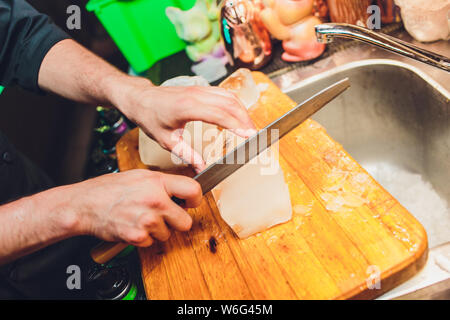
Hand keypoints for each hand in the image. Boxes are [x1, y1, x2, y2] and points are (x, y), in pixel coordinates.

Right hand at [73, 169, 201, 246]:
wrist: (85, 204)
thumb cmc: (109, 189)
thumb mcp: (139, 176)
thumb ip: (162, 183)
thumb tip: (181, 191)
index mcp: (158, 182)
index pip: (193, 190)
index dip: (196, 199)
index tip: (191, 203)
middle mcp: (156, 201)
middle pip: (186, 222)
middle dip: (176, 221)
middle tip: (163, 216)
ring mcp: (147, 220)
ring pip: (168, 234)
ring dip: (158, 230)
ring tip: (141, 218)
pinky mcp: (138, 236)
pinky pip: (152, 242)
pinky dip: (144, 238)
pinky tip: (133, 226)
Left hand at [116, 78, 256, 171]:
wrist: (141, 98)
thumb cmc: (151, 118)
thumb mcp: (166, 140)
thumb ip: (187, 154)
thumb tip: (202, 169)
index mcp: (187, 107)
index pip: (219, 114)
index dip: (236, 125)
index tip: (249, 135)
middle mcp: (196, 95)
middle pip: (230, 104)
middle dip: (245, 119)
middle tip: (255, 135)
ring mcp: (200, 89)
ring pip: (230, 96)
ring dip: (243, 111)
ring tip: (250, 128)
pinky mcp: (201, 89)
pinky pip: (224, 94)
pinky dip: (236, 105)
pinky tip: (239, 116)